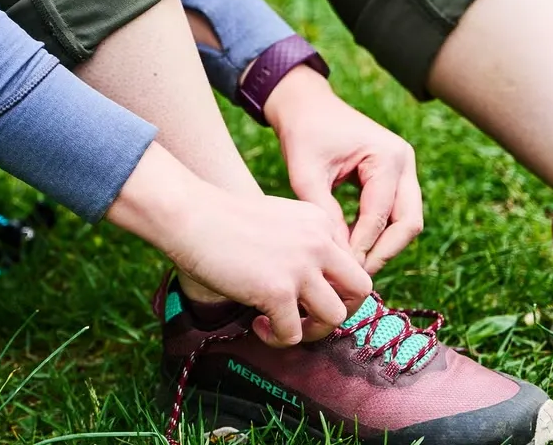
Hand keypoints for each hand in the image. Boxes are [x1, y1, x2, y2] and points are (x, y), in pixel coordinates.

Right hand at [107, 142, 372, 346]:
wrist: (191, 216)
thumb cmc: (223, 219)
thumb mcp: (276, 220)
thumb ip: (299, 243)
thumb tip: (308, 286)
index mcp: (319, 221)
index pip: (352, 263)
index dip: (335, 286)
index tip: (308, 294)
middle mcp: (318, 242)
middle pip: (361, 289)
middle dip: (341, 309)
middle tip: (310, 316)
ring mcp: (301, 267)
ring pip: (336, 317)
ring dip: (313, 330)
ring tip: (284, 324)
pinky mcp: (277, 291)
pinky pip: (294, 333)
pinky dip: (277, 337)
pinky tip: (258, 323)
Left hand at [265, 65, 423, 274]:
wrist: (305, 106)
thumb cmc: (303, 133)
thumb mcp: (306, 174)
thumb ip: (324, 215)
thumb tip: (340, 258)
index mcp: (387, 157)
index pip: (380, 216)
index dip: (362, 247)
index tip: (341, 271)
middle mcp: (404, 162)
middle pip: (408, 223)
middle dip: (383, 252)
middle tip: (355, 276)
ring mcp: (404, 168)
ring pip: (406, 221)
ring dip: (383, 245)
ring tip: (352, 265)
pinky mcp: (395, 176)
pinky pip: (394, 213)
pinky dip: (378, 232)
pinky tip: (352, 247)